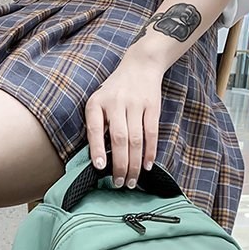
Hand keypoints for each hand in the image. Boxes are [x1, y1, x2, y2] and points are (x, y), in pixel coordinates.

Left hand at [84, 52, 163, 189]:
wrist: (139, 65)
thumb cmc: (115, 92)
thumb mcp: (99, 103)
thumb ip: (97, 126)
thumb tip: (99, 160)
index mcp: (97, 103)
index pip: (96, 129)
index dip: (98, 149)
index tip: (100, 167)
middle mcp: (115, 102)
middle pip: (119, 139)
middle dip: (120, 165)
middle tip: (120, 183)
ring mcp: (135, 104)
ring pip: (136, 140)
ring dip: (135, 164)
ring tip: (132, 180)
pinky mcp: (152, 106)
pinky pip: (151, 133)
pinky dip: (150, 152)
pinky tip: (148, 166)